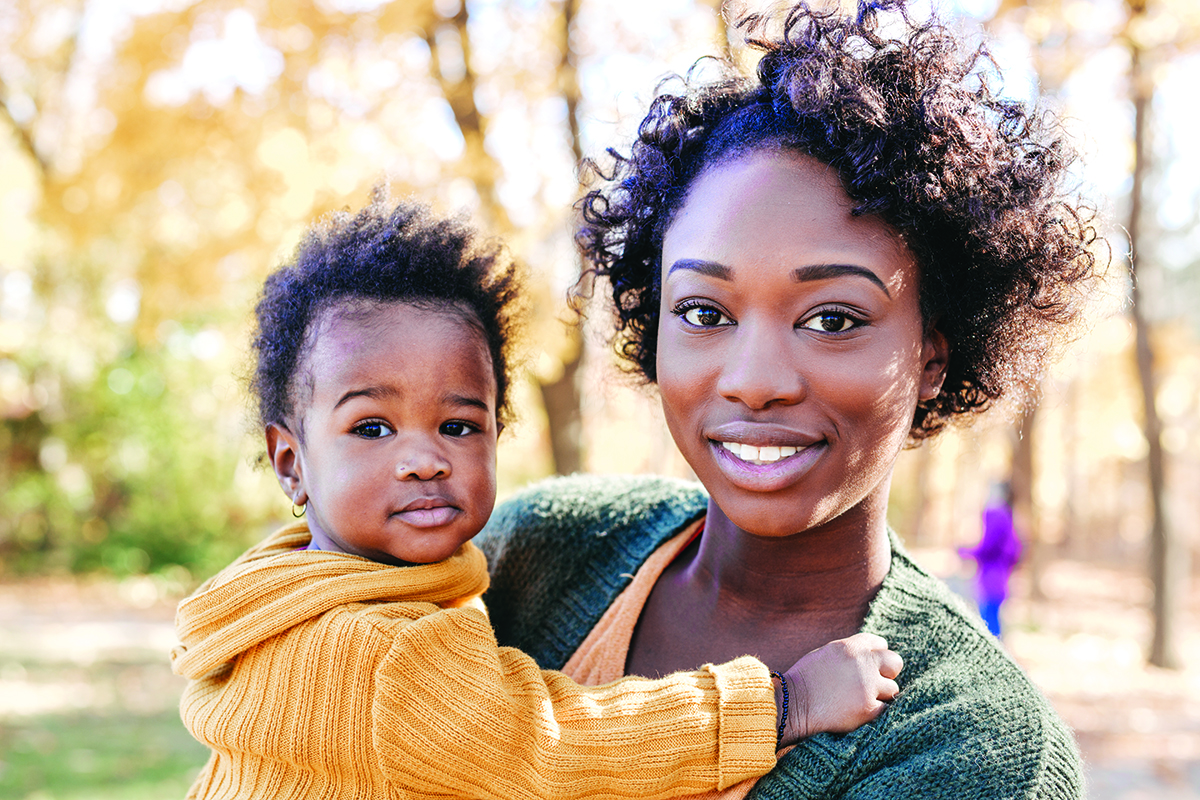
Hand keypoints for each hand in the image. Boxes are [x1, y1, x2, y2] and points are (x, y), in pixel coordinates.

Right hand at [777, 632, 901, 745]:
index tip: (869, 667)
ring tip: (860, 700)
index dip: (875, 657)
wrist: (792, 705)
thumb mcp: (827, 654)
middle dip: (888, 673)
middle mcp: (863, 663)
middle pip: (895, 663)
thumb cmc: (806, 680)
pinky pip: (885, 709)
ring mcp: (867, 686)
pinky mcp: (868, 709)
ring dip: (880, 695)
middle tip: (874, 683)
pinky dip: (875, 712)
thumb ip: (851, 653)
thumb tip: (870, 656)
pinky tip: (860, 712)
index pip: (881, 644)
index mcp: (851, 647)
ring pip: (892, 689)